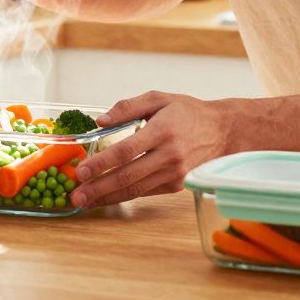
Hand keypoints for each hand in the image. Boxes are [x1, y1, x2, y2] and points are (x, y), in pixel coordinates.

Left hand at [69, 91, 228, 208]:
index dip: (102, 162)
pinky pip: (146, 192)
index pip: (126, 150)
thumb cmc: (187, 112)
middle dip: (99, 187)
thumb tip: (99, 121)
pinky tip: (105, 197)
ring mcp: (175, 174)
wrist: (223, 132)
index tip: (81, 170)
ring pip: (135, 189)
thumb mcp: (159, 98)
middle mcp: (169, 155)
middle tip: (76, 194)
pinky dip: (124, 196)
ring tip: (84, 201)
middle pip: (128, 176)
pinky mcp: (177, 185)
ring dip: (107, 197)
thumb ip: (127, 107)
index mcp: (162, 130)